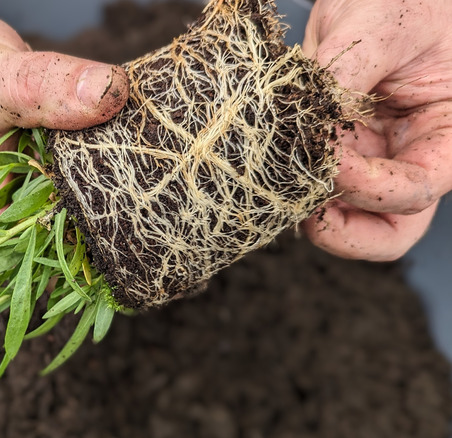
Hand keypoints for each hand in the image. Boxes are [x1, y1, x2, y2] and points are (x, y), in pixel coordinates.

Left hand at [301, 0, 451, 260]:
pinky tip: (269, 158)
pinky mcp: (330, 148)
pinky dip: (287, 180)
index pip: (415, 192)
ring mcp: (366, 158)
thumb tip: (310, 124)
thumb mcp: (384, 26)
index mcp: (444, 136)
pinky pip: (309, 183)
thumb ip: (348, 76)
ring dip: (308, 209)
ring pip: (342, 216)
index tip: (327, 156)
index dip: (368, 188)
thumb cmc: (404, 0)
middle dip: (341, 231)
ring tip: (279, 178)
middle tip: (301, 204)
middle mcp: (406, 157)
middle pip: (386, 231)